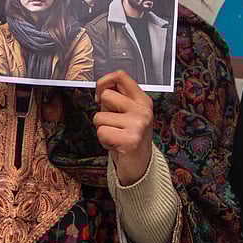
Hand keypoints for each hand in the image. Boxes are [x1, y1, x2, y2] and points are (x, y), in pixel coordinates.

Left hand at [93, 70, 154, 185]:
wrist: (140, 166)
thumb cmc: (129, 138)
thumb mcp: (128, 114)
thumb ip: (118, 100)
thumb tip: (101, 88)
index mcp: (142, 100)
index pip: (121, 76)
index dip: (104, 82)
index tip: (99, 95)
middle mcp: (143, 110)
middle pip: (107, 96)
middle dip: (102, 112)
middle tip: (113, 125)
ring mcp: (138, 124)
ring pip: (100, 117)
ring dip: (102, 129)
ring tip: (115, 137)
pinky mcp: (131, 140)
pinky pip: (101, 132)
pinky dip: (104, 141)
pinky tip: (116, 145)